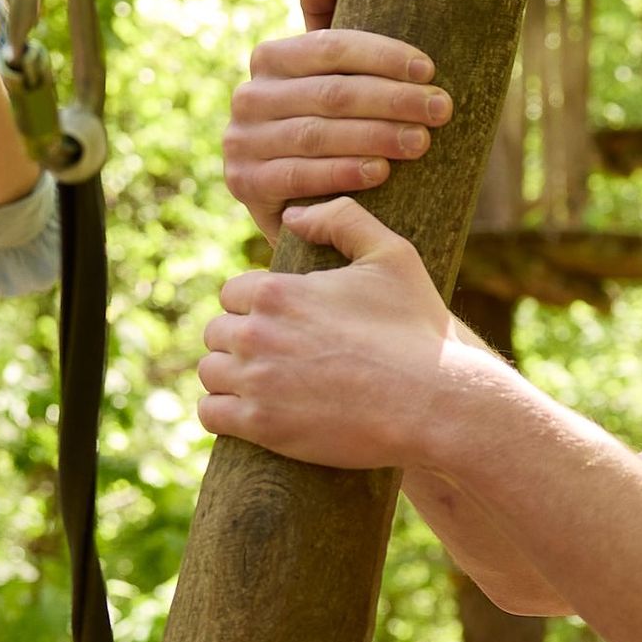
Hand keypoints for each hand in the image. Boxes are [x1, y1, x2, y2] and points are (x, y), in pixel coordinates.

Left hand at [197, 199, 493, 471]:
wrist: (432, 400)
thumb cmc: (415, 328)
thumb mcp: (391, 256)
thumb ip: (342, 220)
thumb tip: (294, 214)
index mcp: (277, 291)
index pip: (232, 293)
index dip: (253, 306)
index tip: (276, 322)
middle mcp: (257, 333)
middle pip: (217, 333)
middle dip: (240, 341)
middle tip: (270, 356)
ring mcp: (256, 381)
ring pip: (209, 373)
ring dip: (228, 377)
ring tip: (258, 384)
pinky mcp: (261, 426)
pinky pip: (211, 415)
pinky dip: (222, 413)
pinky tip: (245, 413)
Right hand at [220, 0, 451, 239]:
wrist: (306, 202)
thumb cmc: (331, 124)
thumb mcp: (334, 74)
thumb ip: (330, 19)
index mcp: (270, 57)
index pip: (331, 47)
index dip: (383, 56)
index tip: (430, 70)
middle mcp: (247, 95)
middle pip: (331, 92)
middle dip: (391, 100)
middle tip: (440, 110)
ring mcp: (240, 141)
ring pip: (317, 133)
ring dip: (374, 136)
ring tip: (422, 142)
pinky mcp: (243, 184)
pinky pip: (297, 175)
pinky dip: (341, 172)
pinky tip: (380, 173)